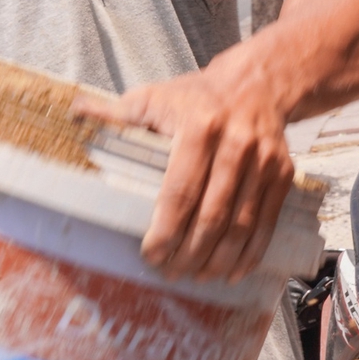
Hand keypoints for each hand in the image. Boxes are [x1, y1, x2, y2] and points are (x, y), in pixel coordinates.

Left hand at [74, 54, 293, 283]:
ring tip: (197, 277)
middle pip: (211, 214)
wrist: (258, 83)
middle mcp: (235, 143)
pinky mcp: (283, 173)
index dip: (165, 229)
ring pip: (240, 224)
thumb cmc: (197, 95)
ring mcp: (263, 160)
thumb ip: (117, 112)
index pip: (180, 190)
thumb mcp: (155, 96)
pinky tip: (232, 272)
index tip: (151, 254)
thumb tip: (75, 113)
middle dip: (189, 252)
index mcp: (199, 125)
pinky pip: (266, 222)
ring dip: (218, 260)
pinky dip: (250, 253)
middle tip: (171, 272)